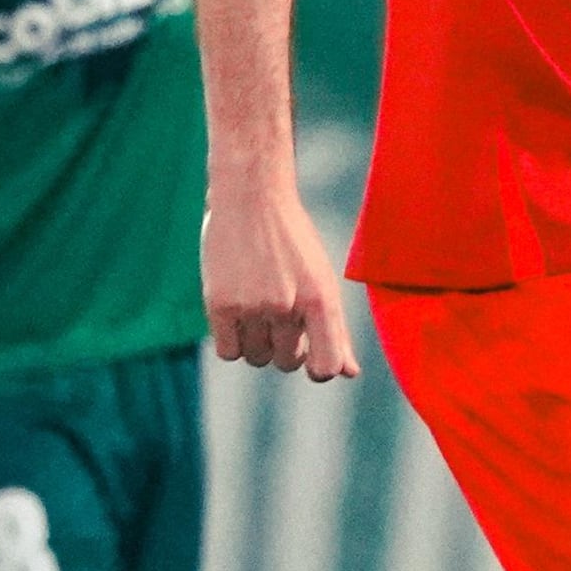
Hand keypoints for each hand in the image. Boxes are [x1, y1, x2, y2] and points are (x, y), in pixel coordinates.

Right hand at [203, 183, 357, 379]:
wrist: (251, 197)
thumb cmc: (292, 241)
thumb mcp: (321, 280)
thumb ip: (336, 330)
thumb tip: (349, 373)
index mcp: (321, 299)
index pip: (325, 366)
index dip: (319, 369)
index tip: (310, 357)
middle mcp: (288, 305)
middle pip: (287, 362)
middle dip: (284, 346)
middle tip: (278, 313)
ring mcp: (253, 306)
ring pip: (256, 358)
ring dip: (256, 343)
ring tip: (256, 308)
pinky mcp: (220, 304)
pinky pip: (229, 352)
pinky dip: (233, 342)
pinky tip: (237, 315)